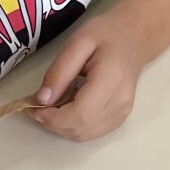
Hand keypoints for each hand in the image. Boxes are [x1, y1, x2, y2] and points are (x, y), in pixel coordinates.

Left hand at [32, 3, 153, 141]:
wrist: (134, 38)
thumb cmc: (107, 34)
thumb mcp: (77, 43)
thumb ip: (59, 72)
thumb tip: (41, 100)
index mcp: (111, 80)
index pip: (79, 114)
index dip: (54, 119)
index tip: (35, 110)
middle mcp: (120, 102)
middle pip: (80, 129)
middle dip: (54, 125)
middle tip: (38, 110)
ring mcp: (122, 113)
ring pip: (84, 135)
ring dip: (61, 128)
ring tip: (51, 110)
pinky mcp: (119, 118)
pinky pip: (91, 133)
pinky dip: (73, 127)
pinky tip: (67, 111)